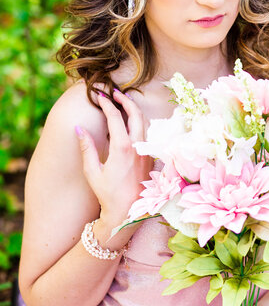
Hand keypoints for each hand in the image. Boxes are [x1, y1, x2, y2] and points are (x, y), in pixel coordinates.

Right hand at [75, 89, 152, 228]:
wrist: (127, 212)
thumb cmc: (108, 194)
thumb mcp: (92, 171)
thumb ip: (87, 148)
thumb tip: (79, 128)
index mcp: (123, 148)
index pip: (115, 117)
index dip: (106, 103)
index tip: (99, 95)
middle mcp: (138, 147)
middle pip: (136, 113)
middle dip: (125, 99)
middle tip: (114, 92)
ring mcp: (147, 152)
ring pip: (144, 122)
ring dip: (134, 110)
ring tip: (123, 102)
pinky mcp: (150, 157)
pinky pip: (147, 133)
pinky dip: (139, 122)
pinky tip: (131, 123)